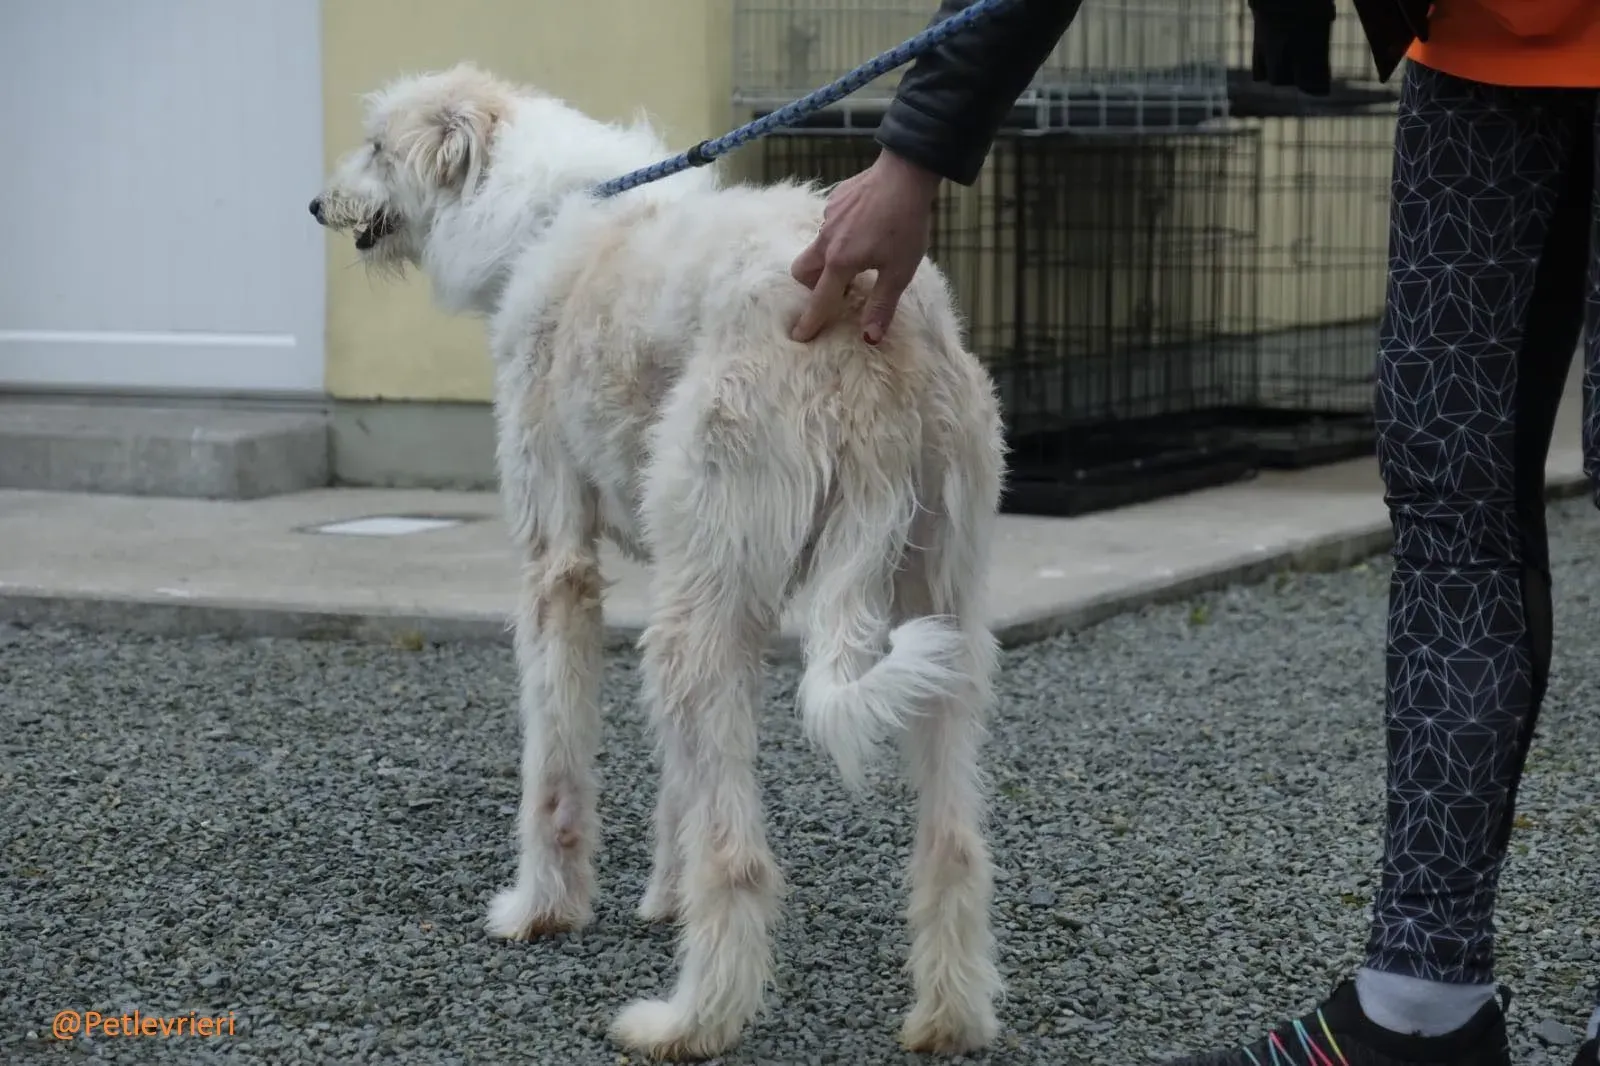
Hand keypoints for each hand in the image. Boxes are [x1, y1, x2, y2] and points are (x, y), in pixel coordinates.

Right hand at [789, 148, 942, 344]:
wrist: (906, 173)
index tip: (799, 335)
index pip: (820, 300)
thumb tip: (869, 338)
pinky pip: (830, 225)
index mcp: (840, 261)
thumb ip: (882, 305)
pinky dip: (841, 235)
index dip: (810, 320)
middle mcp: (826, 240)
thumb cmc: (906, 224)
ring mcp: (828, 218)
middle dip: (812, 285)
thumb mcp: (900, 271)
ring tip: (861, 255)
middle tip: (839, 288)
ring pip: (817, 247)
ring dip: (829, 260)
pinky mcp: (835, 201)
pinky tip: (867, 227)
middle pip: (803, 271)